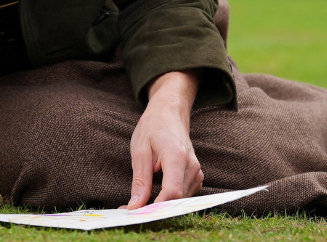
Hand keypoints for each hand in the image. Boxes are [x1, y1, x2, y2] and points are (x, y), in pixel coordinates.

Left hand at [124, 70, 201, 209]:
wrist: (170, 112)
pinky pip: (184, 195)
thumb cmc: (153, 127)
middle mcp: (191, 166)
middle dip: (154, 208)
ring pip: (180, 200)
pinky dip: (168, 199)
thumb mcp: (139, 150)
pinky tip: (152, 196)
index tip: (138, 214)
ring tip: (136, 203)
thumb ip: (140, 180)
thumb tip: (135, 206)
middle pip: (176, 199)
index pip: (172, 192)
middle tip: (129, 210)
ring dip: (160, 205)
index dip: (156, 207)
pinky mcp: (196, 176)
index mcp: (176, 156)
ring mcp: (197, 171)